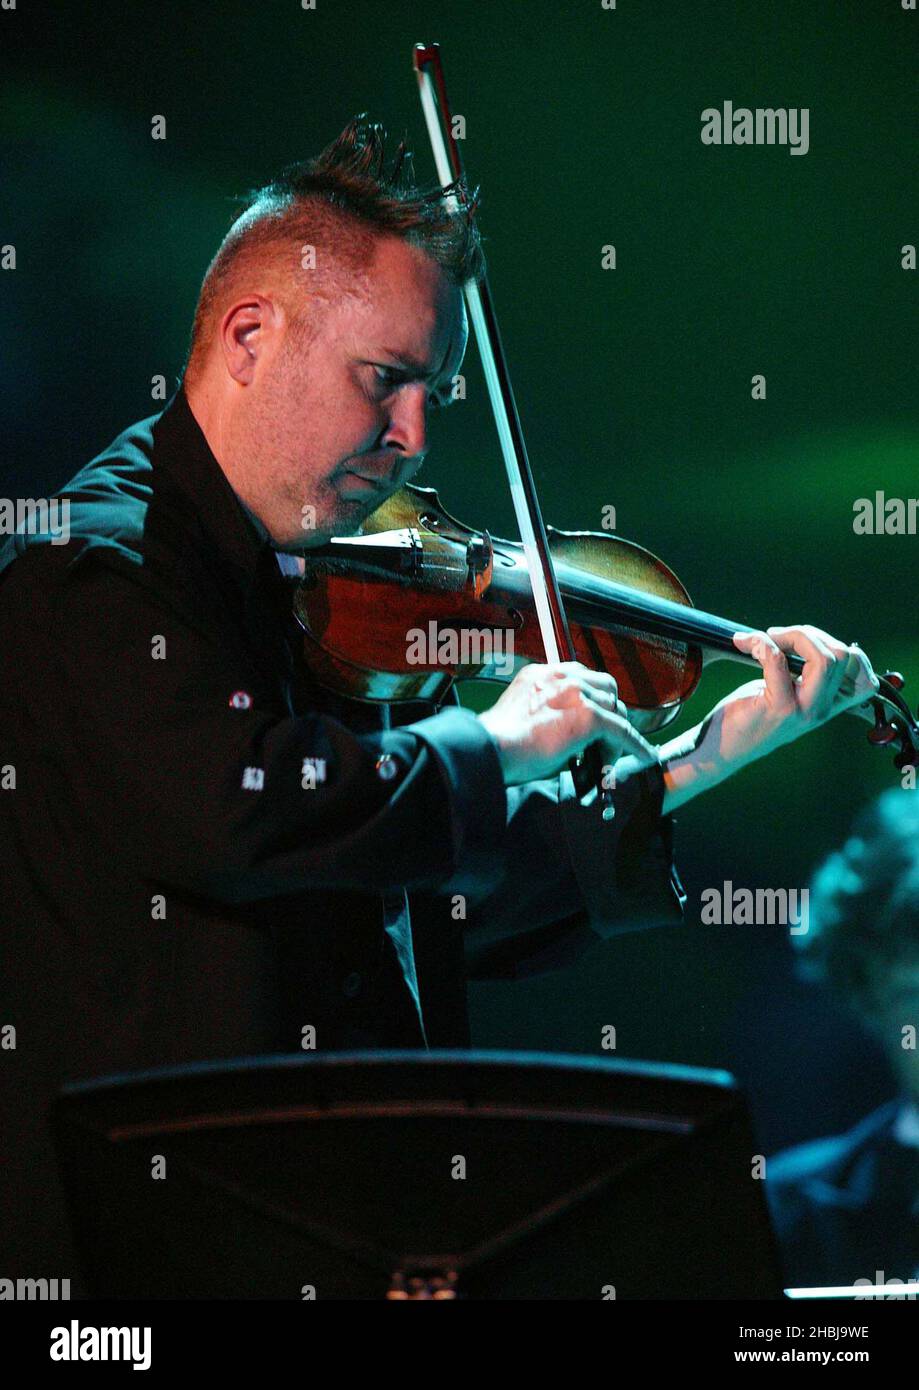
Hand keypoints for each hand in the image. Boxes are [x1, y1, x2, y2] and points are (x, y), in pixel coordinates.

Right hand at [477, 661, 658, 786]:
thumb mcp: (524, 714)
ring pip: (614, 709)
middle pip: (605, 688)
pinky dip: (635, 744)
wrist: (490, 749)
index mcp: (543, 674)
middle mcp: (562, 677)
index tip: (598, 715)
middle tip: (606, 739)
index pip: (582, 678)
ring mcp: (577, 695)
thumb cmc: (499, 742)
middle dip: (609, 712)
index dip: (594, 699)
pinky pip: (622, 730)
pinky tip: (642, 756)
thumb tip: (569, 736)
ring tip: (606, 756)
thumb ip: (548, 712)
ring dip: (615, 734)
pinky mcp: (588, 716)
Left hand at [716, 624, 878, 769]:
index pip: (865, 679)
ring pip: (823, 658)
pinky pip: (777, 660)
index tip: (811, 644)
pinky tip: (745, 643)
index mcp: (826, 706)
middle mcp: (820, 709)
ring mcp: (802, 710)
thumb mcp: (786, 695)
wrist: (720, 749)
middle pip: (842, 656)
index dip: (847, 652)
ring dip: (793, 635)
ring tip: (767, 639)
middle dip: (810, 634)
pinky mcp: (778, 707)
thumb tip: (806, 638)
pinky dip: (761, 642)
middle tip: (779, 636)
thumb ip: (804, 676)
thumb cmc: (749, 717)